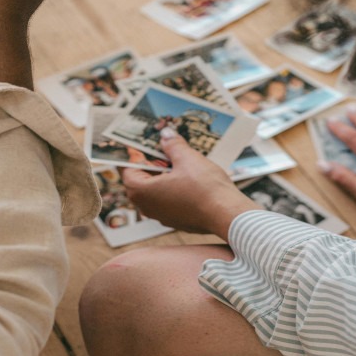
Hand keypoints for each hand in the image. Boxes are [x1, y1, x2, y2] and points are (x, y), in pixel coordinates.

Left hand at [122, 129, 259, 240]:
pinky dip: (173, 188)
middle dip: (149, 165)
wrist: (228, 215)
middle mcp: (148, 208)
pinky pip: (168, 201)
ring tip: (177, 161)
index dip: (134, 156)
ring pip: (155, 192)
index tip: (141, 145)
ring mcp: (163, 216)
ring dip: (162, 176)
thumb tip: (165, 134)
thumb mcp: (187, 158)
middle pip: (140, 181)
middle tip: (161, 150)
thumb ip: (172, 145)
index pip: (127, 171)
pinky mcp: (177, 221)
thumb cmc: (205, 188)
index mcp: (143, 192)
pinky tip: (188, 178)